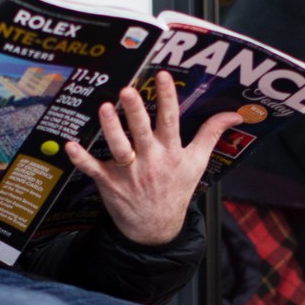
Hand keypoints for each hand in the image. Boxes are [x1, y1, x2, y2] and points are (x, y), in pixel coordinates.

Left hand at [65, 70, 242, 244]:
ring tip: (104, 108)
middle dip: (135, 111)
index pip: (171, 120)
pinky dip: (80, 158)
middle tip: (128, 90)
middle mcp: (150, 160)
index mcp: (171, 152)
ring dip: (110, 128)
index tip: (162, 76)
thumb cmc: (176, 189)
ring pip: (118, 147)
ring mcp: (128, 172)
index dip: (167, 98)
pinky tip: (69, 145)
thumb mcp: (198, 163)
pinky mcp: (109, 182)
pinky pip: (92, 168)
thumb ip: (212, 134)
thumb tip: (235, 113)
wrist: (156, 228)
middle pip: (142, 131)